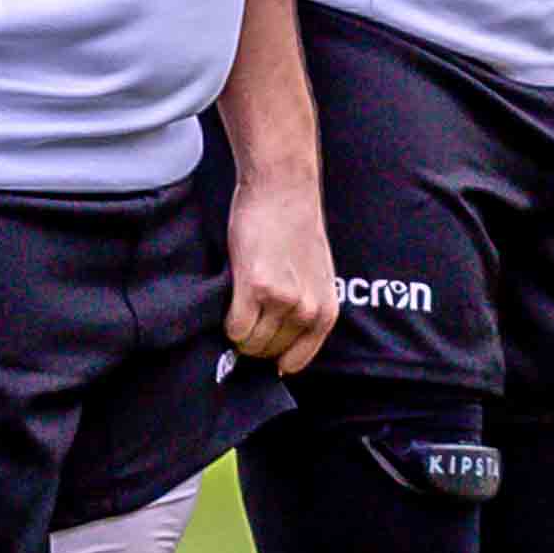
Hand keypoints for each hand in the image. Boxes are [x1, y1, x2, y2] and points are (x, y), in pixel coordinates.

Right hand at [224, 170, 339, 375]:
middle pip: (267, 353)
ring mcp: (282, 301)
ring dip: (238, 332)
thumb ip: (304, 310)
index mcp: (326, 311)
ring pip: (249, 343)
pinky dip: (227, 322)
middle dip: (252, 341)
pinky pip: (234, 328)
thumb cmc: (297, 231)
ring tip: (239, 304)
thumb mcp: (315, 278)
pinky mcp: (255, 288)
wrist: (284, 191)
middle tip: (246, 316)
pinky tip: (231, 300)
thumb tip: (280, 351)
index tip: (261, 341)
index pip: (295, 361)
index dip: (273, 356)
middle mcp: (307, 310)